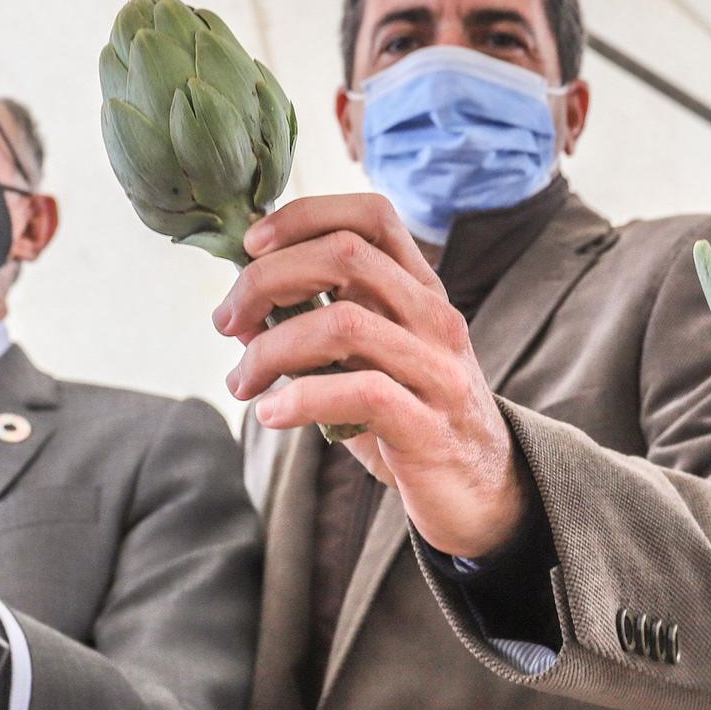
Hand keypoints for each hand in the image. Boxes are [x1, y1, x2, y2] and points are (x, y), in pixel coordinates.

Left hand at [214, 193, 520, 558]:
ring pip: (342, 323)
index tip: (251, 245)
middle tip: (226, 320)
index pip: (371, 215)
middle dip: (266, 280)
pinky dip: (300, 399)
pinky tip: (271, 414)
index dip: (305, 216)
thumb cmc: (411, 421)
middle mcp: (434, 318)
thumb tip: (241, 314)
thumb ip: (313, 333)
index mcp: (420, 290)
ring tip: (241, 381)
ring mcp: (437, 370)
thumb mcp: (364, 365)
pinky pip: (359, 393)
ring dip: (270, 349)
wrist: (483, 494)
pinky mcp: (430, 427)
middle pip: (344, 256)